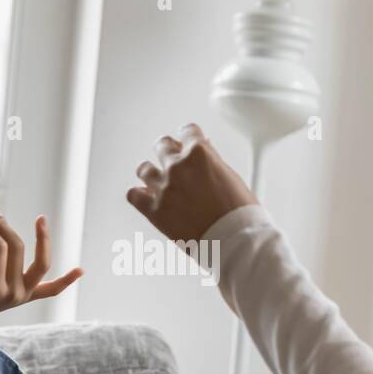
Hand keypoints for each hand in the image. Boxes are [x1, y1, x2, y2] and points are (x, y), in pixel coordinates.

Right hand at [0, 209, 81, 332]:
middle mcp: (14, 293)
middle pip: (16, 250)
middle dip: (4, 228)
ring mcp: (24, 296)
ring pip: (40, 264)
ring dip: (43, 242)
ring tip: (41, 219)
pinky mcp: (29, 297)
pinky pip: (52, 290)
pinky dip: (66, 281)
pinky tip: (81, 270)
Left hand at [127, 123, 258, 245]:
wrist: (233, 242)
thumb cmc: (239, 213)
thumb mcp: (231, 176)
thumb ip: (212, 161)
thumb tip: (203, 152)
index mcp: (199, 153)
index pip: (187, 131)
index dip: (190, 139)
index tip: (189, 144)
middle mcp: (178, 166)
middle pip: (162, 145)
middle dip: (169, 152)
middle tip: (175, 164)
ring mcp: (163, 188)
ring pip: (144, 169)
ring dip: (152, 174)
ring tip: (160, 184)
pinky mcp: (154, 210)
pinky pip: (133, 195)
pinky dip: (139, 196)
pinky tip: (148, 199)